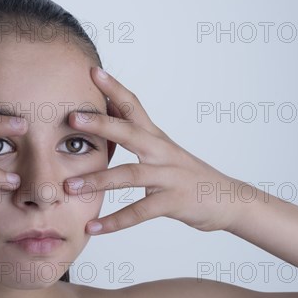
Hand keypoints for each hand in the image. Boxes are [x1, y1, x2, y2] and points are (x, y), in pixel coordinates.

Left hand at [63, 67, 254, 234]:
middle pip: (130, 132)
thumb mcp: (163, 150)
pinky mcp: (173, 201)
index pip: (133, 106)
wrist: (228, 199)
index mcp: (156, 137)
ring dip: (98, 180)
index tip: (93, 70)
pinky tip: (94, 227)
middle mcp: (162, 152)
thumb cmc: (188, 174)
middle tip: (72, 118)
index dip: (114, 87)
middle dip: (101, 123)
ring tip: (70, 186)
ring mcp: (169, 176)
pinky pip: (140, 211)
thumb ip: (138, 135)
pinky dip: (115, 221)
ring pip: (130, 174)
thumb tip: (109, 114)